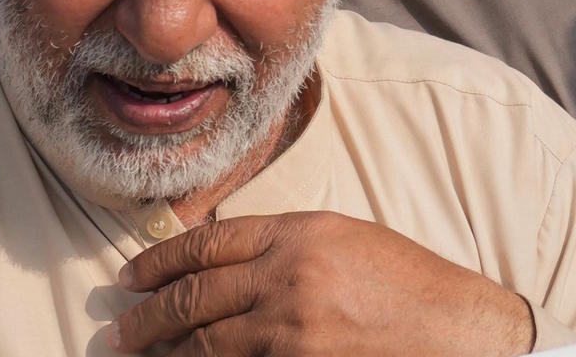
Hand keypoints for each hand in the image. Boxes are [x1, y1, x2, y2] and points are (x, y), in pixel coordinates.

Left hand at [115, 210, 534, 355]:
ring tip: (140, 356)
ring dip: (165, 352)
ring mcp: (292, 329)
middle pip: (194, 295)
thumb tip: (219, 262)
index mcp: (300, 232)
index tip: (130, 276)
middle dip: (147, 316)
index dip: (160, 259)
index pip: (208, 242)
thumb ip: (284, 246)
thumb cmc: (406, 285)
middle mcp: (289, 275)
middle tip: (119, 331)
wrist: (456, 332)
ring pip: (204, 343)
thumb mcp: (344, 240)